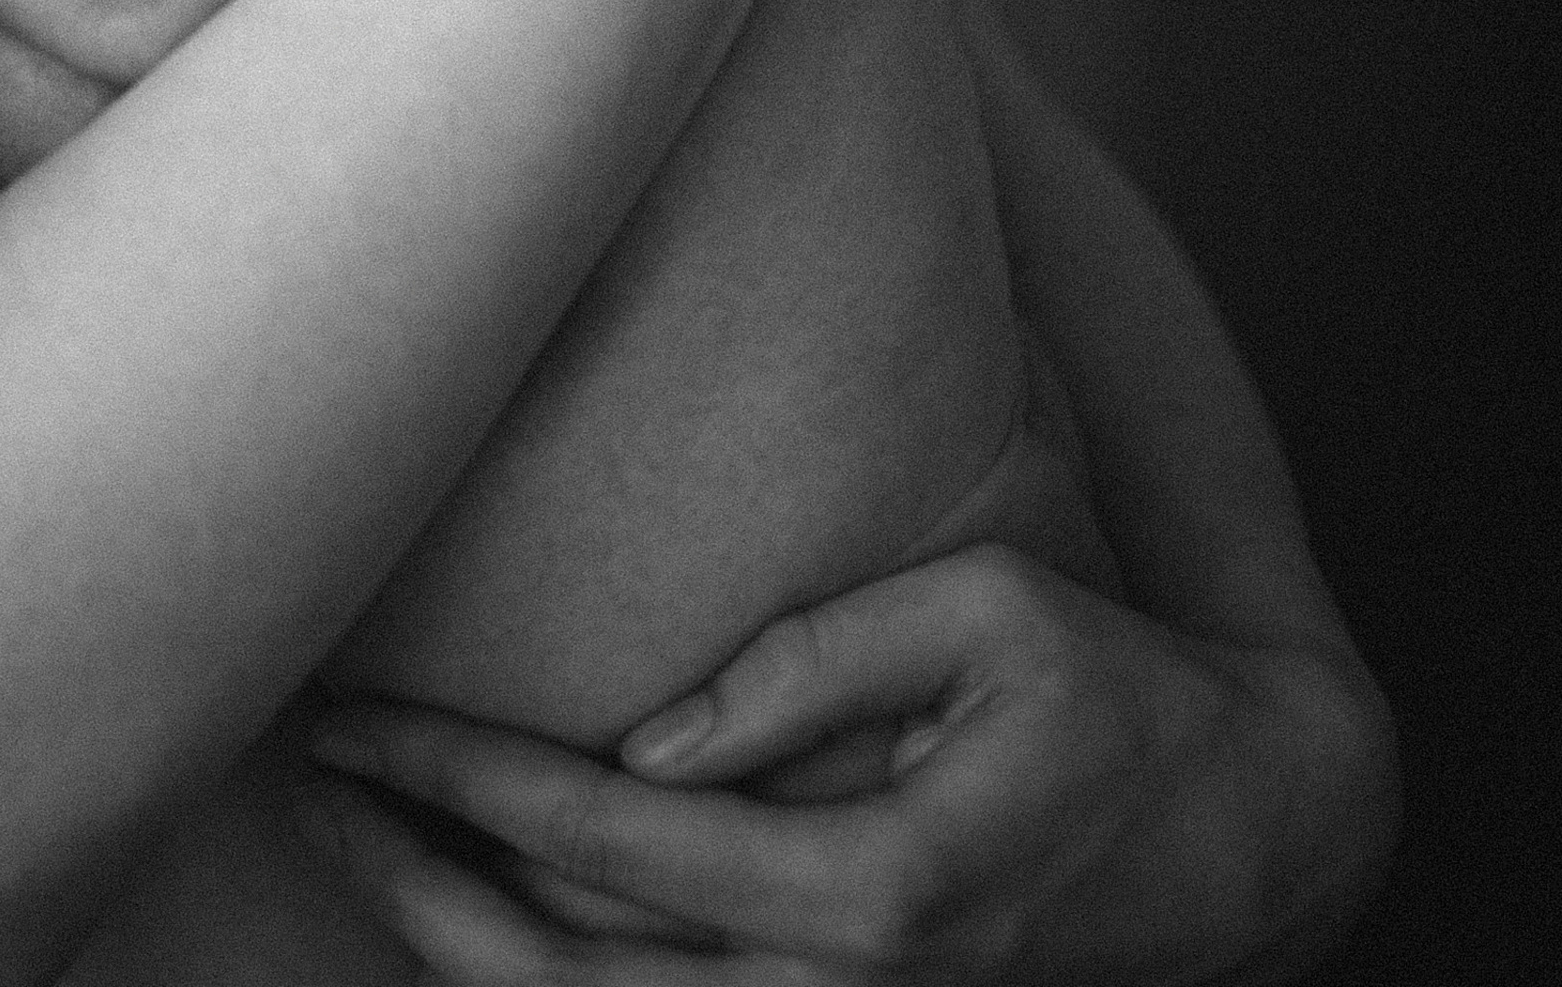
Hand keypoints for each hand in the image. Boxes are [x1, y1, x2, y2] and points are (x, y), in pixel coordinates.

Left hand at [296, 552, 1397, 981]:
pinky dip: (549, 980)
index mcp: (866, 886)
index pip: (604, 840)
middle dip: (413, 873)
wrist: (1256, 840)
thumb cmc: (1118, 695)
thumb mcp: (986, 612)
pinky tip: (469, 911)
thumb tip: (645, 739)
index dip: (460, 778)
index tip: (352, 719)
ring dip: (456, 937)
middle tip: (305, 774)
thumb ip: (814, 664)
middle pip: (562, 967)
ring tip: (353, 834)